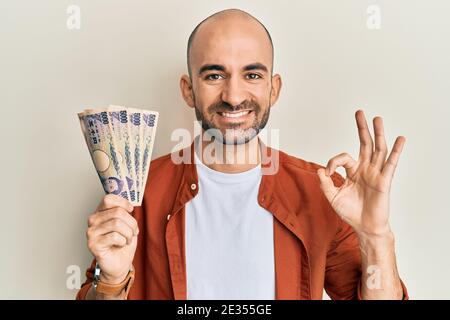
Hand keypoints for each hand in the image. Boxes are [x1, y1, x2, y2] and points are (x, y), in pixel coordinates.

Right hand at [86, 194, 138, 283]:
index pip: (108, 199)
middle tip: (133, 232)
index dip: (123, 203)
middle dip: (132, 223)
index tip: (131, 210)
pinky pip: (114, 236)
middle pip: (117, 212)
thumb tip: (129, 206)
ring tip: (127, 239)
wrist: (120, 262)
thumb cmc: (123, 242)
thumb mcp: (127, 223)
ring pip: (117, 223)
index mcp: (100, 212)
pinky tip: (120, 244)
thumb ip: (124, 212)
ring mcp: (91, 232)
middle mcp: (93, 220)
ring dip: (128, 233)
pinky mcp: (93, 244)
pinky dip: (123, 241)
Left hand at [317, 110, 405, 236]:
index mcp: (353, 172)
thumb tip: (320, 169)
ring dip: (378, 134)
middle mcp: (365, 169)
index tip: (328, 172)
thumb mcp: (333, 197)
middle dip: (362, 128)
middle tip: (360, 112)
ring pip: (378, 149)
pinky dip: (396, 151)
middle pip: (365, 144)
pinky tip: (400, 139)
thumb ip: (325, 183)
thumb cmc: (350, 212)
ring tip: (377, 119)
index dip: (333, 161)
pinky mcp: (384, 181)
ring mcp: (376, 174)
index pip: (343, 158)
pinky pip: (391, 164)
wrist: (364, 227)